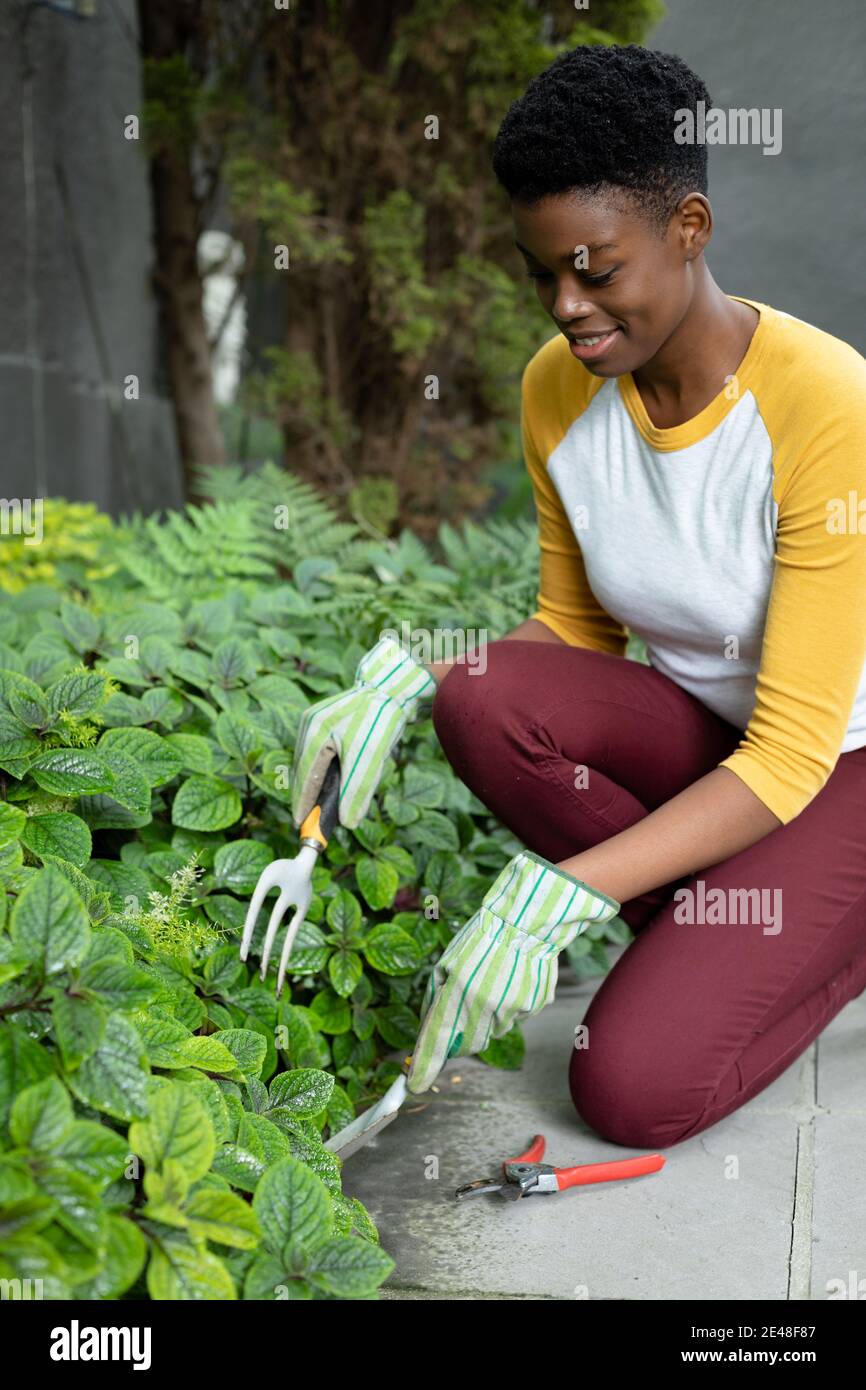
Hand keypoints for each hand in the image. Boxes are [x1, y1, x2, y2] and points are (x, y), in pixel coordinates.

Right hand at [291, 636, 433, 828]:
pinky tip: (336, 779)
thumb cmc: (382, 718)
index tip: (301, 825)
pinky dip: (327, 768)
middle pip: (305, 769)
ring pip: (313, 761)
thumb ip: (356, 791)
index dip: (302, 803)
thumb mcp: (370, 758)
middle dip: (309, 795)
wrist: (396, 686)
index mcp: (314, 733)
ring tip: (324, 804)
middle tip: (313, 820)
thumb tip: (348, 824)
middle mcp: (310, 725)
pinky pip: (322, 751)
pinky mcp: (328, 719)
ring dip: (319, 782)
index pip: (304, 776)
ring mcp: (317, 720)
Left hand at [407, 850, 620, 1093]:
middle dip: (458, 1037)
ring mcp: (515, 1009)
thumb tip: (426, 1030)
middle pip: (467, 1045)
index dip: (423, 1067)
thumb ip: (435, 1000)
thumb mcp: (446, 964)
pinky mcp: (535, 1007)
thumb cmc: (482, 938)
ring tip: (491, 984)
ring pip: (493, 1032)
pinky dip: (508, 1007)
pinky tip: (510, 982)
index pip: (436, 1041)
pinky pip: (515, 1018)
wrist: (527, 920)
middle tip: (461, 1009)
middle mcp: (487, 1007)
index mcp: (458, 992)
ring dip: (486, 1018)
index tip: (413, 1084)